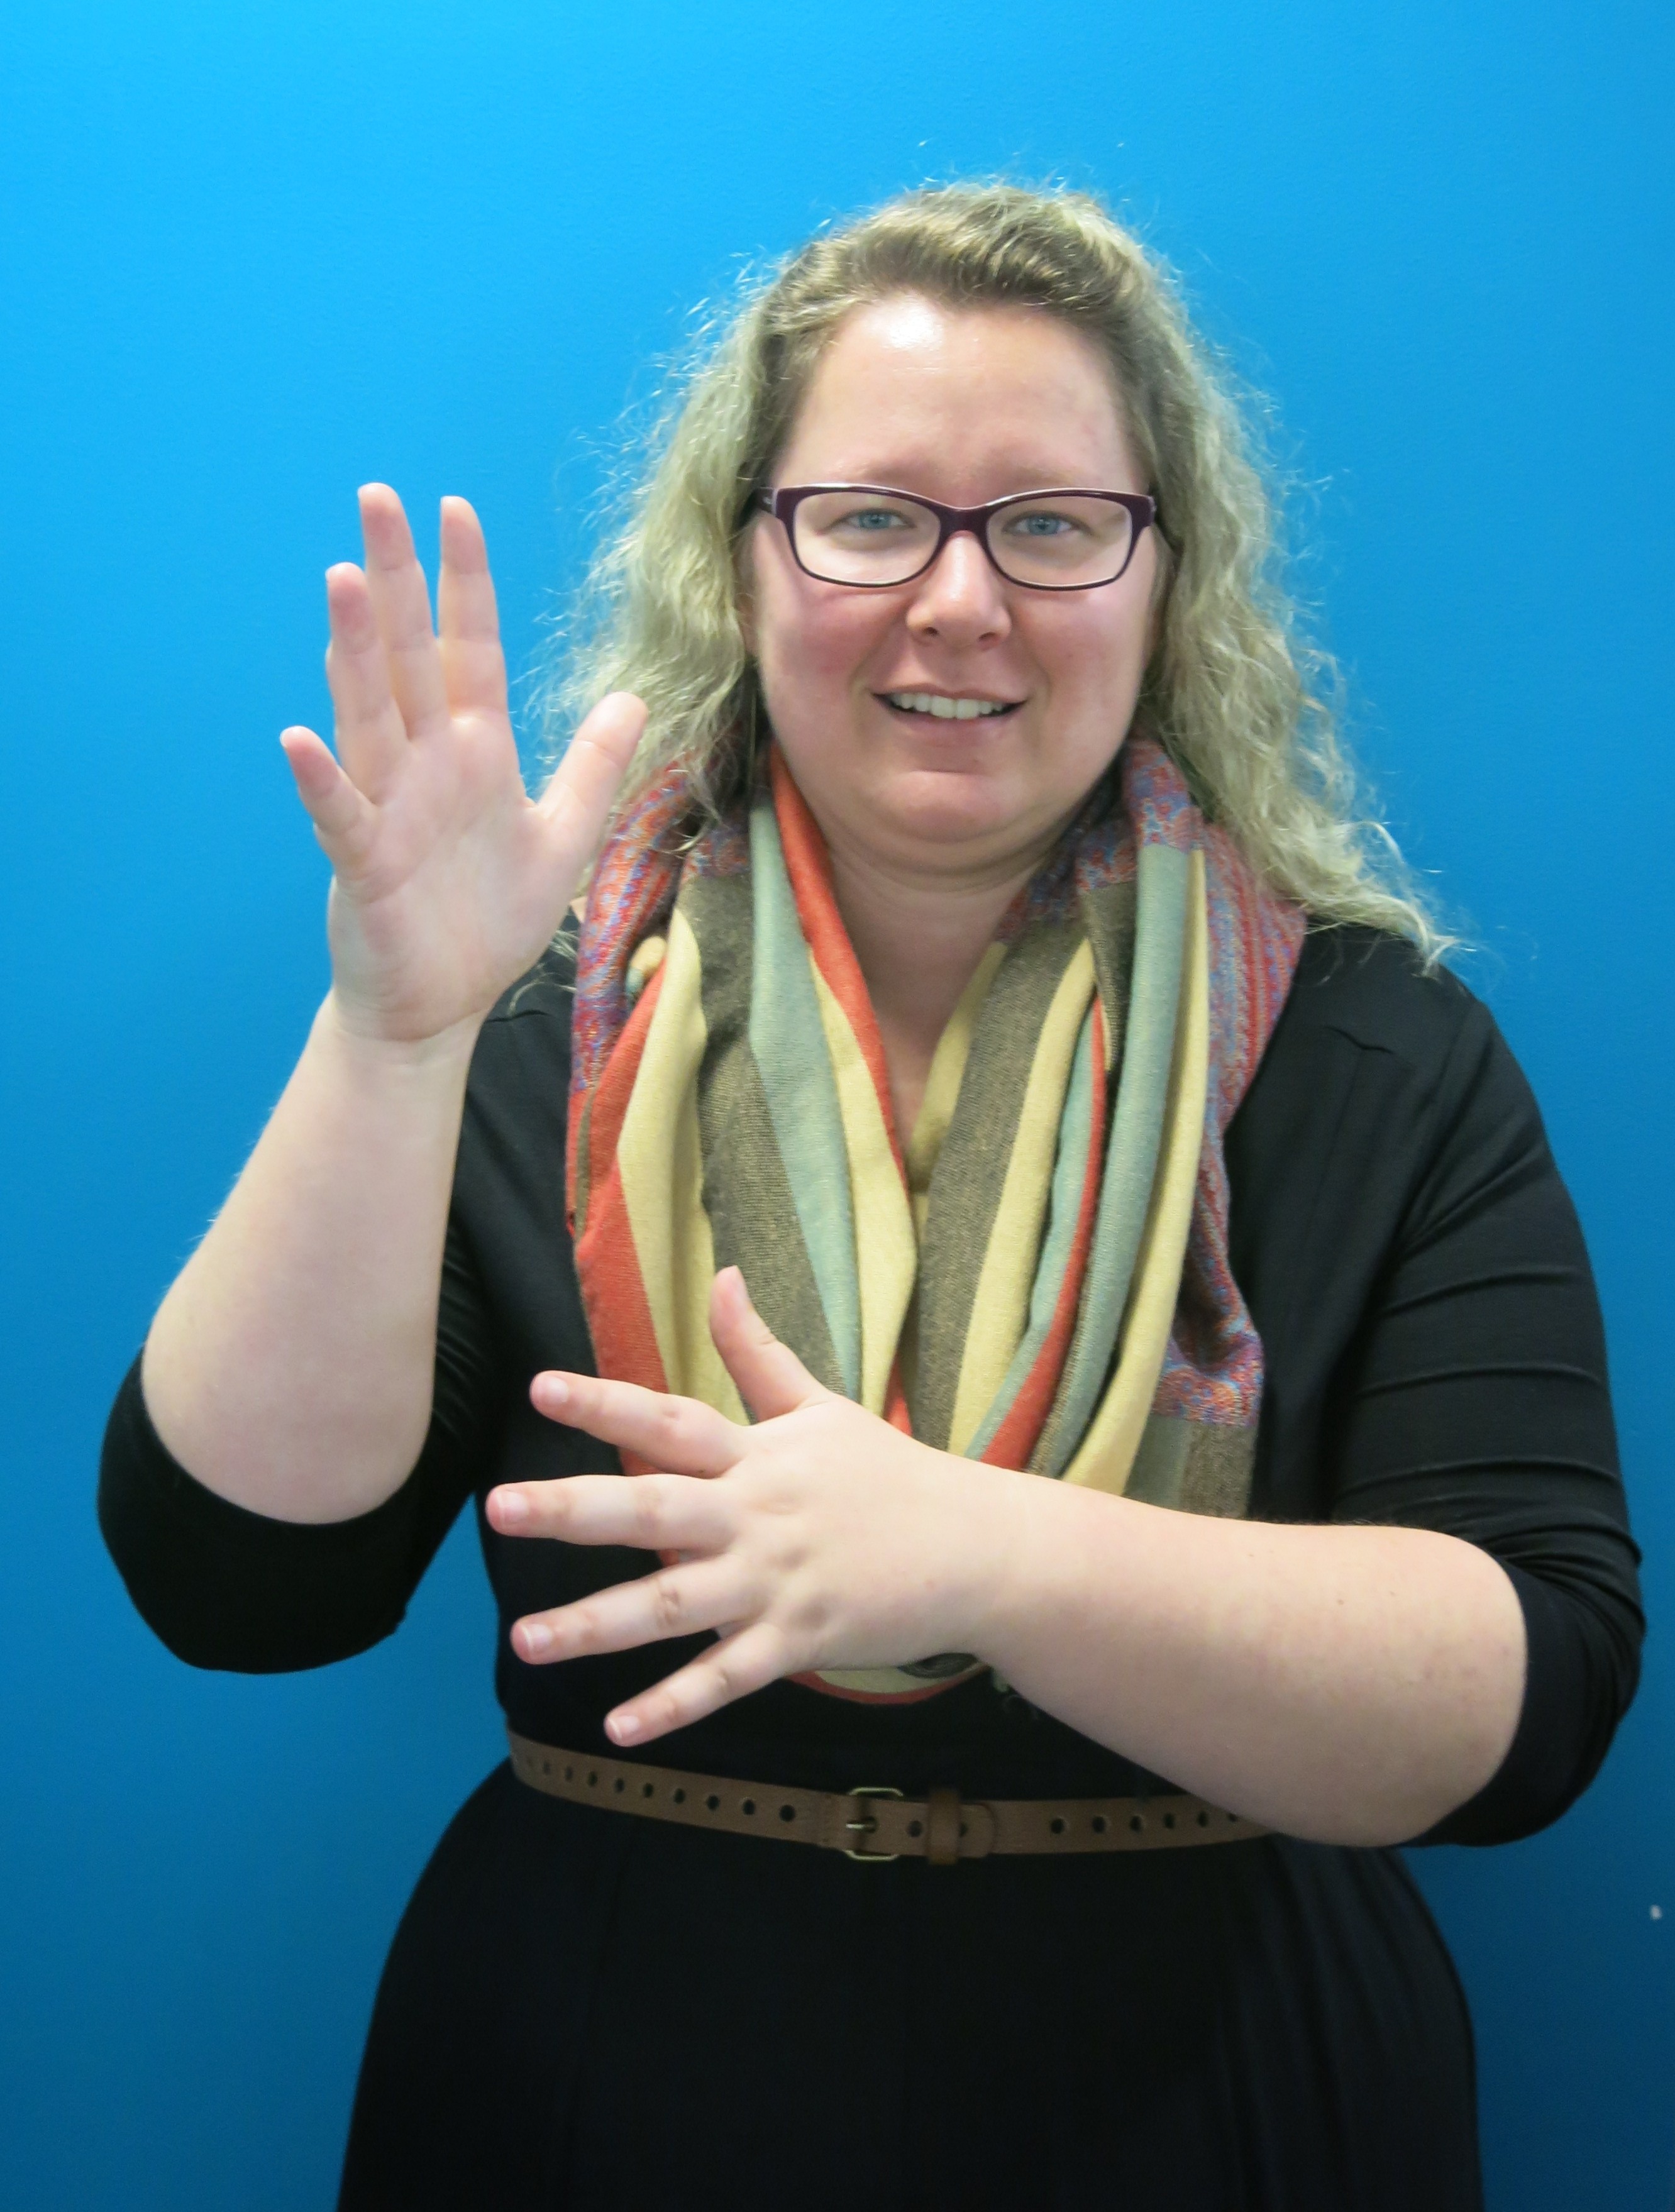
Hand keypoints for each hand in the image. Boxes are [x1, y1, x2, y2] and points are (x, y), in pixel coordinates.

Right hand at [280, 484, 645, 1043]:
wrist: (440, 1005)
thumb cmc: (487, 920)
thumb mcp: (561, 835)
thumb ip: (590, 765)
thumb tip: (633, 697)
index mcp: (473, 749)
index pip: (469, 647)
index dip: (465, 583)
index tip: (456, 510)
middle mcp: (425, 763)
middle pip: (408, 656)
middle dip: (397, 580)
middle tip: (377, 497)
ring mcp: (387, 806)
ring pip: (368, 713)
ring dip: (353, 650)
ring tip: (343, 579)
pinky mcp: (362, 863)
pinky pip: (339, 813)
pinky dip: (320, 777)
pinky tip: (300, 737)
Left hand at [485, 1269, 1028, 1746]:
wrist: (978, 1550)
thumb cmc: (890, 1475)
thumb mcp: (821, 1405)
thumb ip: (756, 1351)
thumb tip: (722, 1274)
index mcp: (758, 1455)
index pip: (669, 1421)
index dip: (605, 1404)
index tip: (539, 1388)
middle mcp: (756, 1516)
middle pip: (655, 1509)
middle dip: (574, 1511)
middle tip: (499, 1508)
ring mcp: (776, 1583)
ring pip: (674, 1607)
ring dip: (597, 1626)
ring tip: (525, 1640)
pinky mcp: (798, 1642)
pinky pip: (725, 1679)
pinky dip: (673, 1705)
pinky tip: (617, 1726)